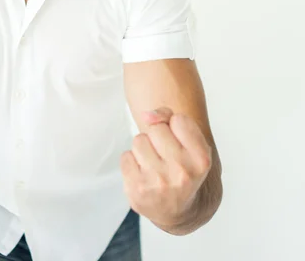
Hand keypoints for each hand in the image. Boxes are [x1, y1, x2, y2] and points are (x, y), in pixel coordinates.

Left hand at [120, 107, 211, 227]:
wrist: (177, 210)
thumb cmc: (182, 169)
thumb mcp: (190, 144)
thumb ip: (170, 118)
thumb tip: (147, 115)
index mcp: (201, 160)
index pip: (179, 120)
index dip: (175, 128)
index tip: (179, 143)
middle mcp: (182, 172)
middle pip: (156, 128)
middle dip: (157, 137)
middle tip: (165, 156)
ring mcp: (158, 182)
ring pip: (139, 140)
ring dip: (143, 149)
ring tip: (154, 165)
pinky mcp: (137, 189)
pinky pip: (125, 156)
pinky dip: (132, 162)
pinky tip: (143, 174)